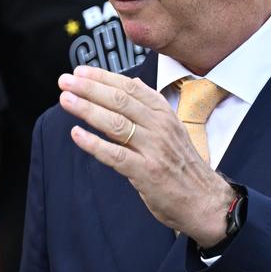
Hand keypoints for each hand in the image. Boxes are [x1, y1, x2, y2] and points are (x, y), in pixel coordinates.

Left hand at [58, 67, 235, 244]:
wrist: (205, 200)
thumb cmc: (183, 166)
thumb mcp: (172, 129)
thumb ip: (150, 107)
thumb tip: (131, 82)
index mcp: (164, 114)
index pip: (130, 88)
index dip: (103, 77)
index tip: (80, 71)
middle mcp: (159, 127)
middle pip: (120, 101)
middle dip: (89, 88)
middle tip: (65, 80)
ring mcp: (153, 149)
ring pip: (115, 123)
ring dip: (87, 109)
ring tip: (66, 99)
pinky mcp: (146, 172)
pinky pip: (115, 155)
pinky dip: (94, 144)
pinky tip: (77, 134)